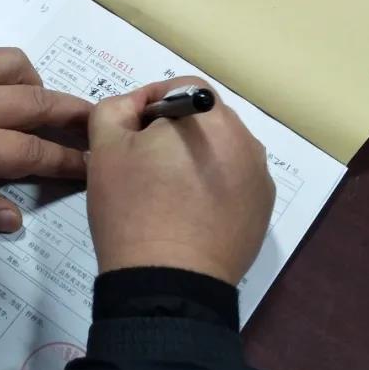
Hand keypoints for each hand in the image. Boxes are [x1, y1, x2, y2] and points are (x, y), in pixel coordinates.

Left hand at [0, 47, 90, 232]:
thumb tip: (15, 218)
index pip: (35, 152)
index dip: (69, 160)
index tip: (94, 164)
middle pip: (40, 101)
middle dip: (75, 113)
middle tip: (97, 121)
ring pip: (18, 66)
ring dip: (41, 83)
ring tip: (42, 103)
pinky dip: (8, 67)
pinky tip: (2, 82)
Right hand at [86, 78, 275, 285]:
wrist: (167, 282)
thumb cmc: (132, 208)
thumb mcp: (105, 147)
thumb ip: (117, 108)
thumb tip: (137, 106)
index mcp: (208, 116)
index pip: (180, 88)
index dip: (149, 104)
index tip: (129, 135)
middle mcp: (245, 139)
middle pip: (205, 119)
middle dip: (175, 133)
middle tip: (144, 166)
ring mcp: (259, 176)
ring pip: (222, 151)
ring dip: (196, 159)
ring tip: (168, 193)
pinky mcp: (263, 209)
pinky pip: (235, 182)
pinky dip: (214, 187)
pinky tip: (191, 215)